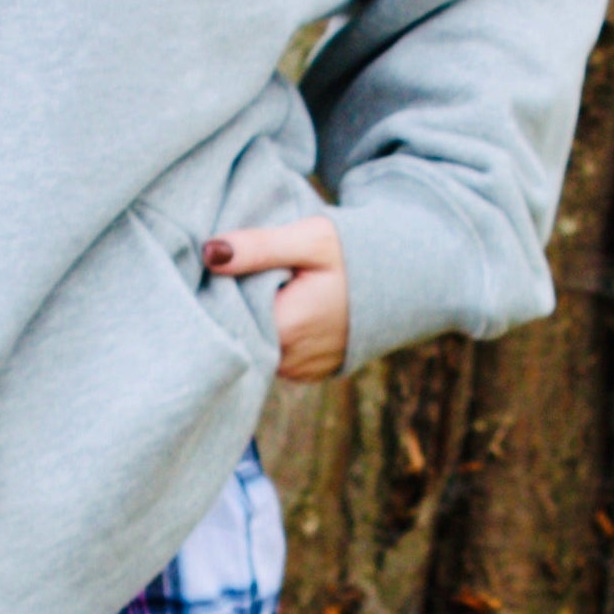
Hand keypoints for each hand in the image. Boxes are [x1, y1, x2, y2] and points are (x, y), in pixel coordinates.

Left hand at [202, 215, 347, 382]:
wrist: (404, 286)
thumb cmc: (355, 256)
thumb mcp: (310, 239)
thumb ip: (259, 246)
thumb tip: (209, 253)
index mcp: (285, 329)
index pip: (224, 316)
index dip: (215, 290)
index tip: (218, 266)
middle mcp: (288, 361)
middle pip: (237, 333)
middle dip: (231, 304)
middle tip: (240, 271)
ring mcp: (297, 372)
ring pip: (252, 345)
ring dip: (250, 319)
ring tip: (265, 287)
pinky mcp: (304, 374)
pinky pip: (270, 354)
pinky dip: (267, 332)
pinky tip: (279, 306)